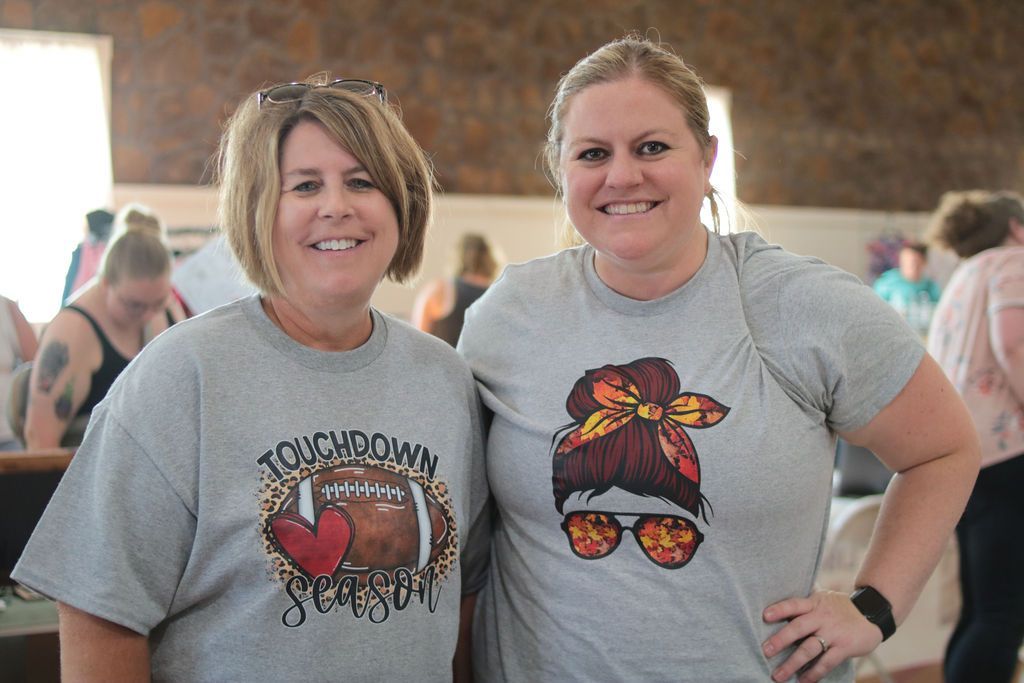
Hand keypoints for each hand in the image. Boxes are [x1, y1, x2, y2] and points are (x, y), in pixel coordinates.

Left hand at [761, 589, 882, 681]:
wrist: (872, 613)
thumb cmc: (840, 607)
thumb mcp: (823, 599)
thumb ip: (806, 604)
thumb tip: (779, 603)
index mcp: (814, 603)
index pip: (794, 604)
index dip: (780, 609)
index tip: (764, 616)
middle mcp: (822, 617)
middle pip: (798, 627)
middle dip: (780, 640)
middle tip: (765, 651)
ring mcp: (834, 632)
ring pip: (810, 648)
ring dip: (792, 663)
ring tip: (778, 675)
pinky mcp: (845, 647)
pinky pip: (827, 662)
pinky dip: (814, 673)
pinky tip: (803, 680)